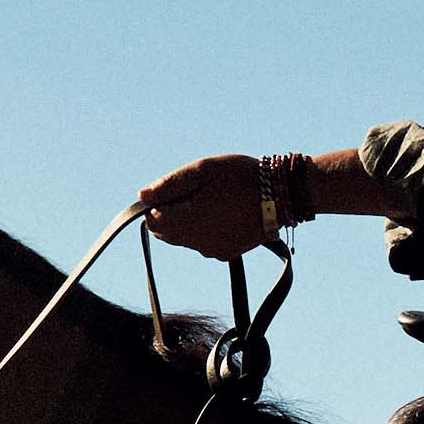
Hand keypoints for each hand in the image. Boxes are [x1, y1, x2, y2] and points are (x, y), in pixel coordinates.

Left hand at [135, 153, 285, 261]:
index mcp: (189, 219)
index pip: (151, 219)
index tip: (177, 190)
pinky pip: (202, 244)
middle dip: (170, 214)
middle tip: (194, 194)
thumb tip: (142, 197)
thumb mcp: (205, 170)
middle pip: (164, 232)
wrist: (282, 196)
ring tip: (213, 201)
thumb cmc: (242, 176)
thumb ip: (171, 184)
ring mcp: (212, 250)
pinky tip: (224, 214)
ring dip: (188, 221)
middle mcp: (197, 241)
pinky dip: (205, 230)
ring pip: (183, 238)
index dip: (158, 204)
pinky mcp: (225, 254)